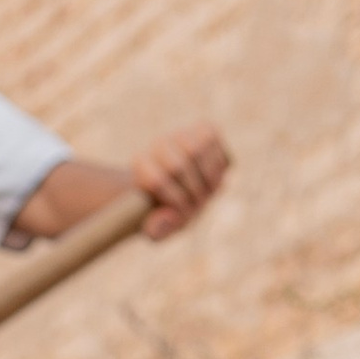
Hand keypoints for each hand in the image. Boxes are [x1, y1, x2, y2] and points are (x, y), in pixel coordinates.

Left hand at [130, 122, 228, 238]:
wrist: (183, 191)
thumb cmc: (168, 211)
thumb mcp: (160, 228)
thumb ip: (159, 230)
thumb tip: (168, 217)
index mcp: (139, 165)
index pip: (157, 180)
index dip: (175, 200)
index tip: (182, 212)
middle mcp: (158, 144)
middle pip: (179, 166)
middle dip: (193, 192)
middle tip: (198, 205)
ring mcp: (181, 133)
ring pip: (197, 149)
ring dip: (208, 178)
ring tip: (208, 192)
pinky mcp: (204, 128)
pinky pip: (215, 140)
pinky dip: (219, 164)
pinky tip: (215, 177)